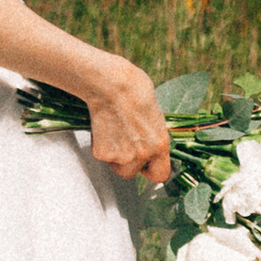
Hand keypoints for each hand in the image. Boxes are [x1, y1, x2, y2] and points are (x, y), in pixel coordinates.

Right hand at [77, 55, 171, 188]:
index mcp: (161, 144)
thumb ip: (152, 135)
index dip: (151, 170)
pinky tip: (103, 127)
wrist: (112, 85)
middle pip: (132, 173)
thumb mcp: (154, 115)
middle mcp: (143, 154)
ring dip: (114, 154)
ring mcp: (122, 156)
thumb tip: (148, 142)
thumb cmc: (134, 90)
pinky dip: (100, 144)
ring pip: (116, 166)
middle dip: (127, 162)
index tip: (145, 165)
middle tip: (123, 142)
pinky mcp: (103, 153)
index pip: (160, 175)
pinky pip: (101, 156)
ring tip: (113, 131)